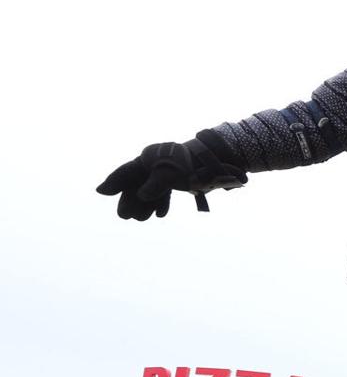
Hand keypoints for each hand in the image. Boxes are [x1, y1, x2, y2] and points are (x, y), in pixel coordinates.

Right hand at [97, 138, 245, 219]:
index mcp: (149, 158)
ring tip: (141, 219)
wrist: (214, 163)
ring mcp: (165, 171)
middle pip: (136, 183)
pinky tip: (160, 215)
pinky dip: (161, 202)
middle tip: (124, 216)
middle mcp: (154, 164)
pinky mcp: (176, 178)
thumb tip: (141, 196)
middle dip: (130, 199)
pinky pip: (164, 192)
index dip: (114, 182)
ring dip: (145, 204)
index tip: (101, 192)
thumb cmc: (191, 165)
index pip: (127, 171)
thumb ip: (156, 185)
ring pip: (150, 189)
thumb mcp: (172, 174)